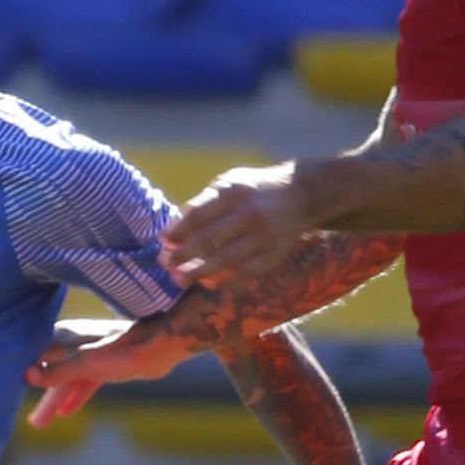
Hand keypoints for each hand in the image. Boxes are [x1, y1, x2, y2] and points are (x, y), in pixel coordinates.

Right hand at [26, 301, 209, 426]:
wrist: (162, 346)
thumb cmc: (125, 350)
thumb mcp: (87, 365)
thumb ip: (57, 372)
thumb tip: (26, 376)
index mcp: (63, 338)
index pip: (30, 353)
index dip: (14, 367)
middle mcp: (72, 343)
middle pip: (46, 371)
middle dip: (36, 395)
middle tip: (25, 420)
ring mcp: (88, 354)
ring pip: (64, 380)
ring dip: (53, 400)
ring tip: (39, 423)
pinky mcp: (104, 364)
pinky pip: (82, 383)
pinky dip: (74, 396)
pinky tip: (67, 412)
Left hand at [160, 160, 322, 312]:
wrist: (301, 194)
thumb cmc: (254, 189)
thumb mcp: (230, 182)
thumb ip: (204, 202)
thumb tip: (175, 227)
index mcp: (234, 191)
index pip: (199, 214)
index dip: (178, 230)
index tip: (163, 241)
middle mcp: (249, 213)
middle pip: (210, 239)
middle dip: (183, 254)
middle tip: (165, 263)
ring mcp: (264, 235)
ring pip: (226, 260)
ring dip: (199, 272)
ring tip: (179, 280)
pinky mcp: (275, 254)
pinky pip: (246, 273)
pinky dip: (225, 280)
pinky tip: (207, 283)